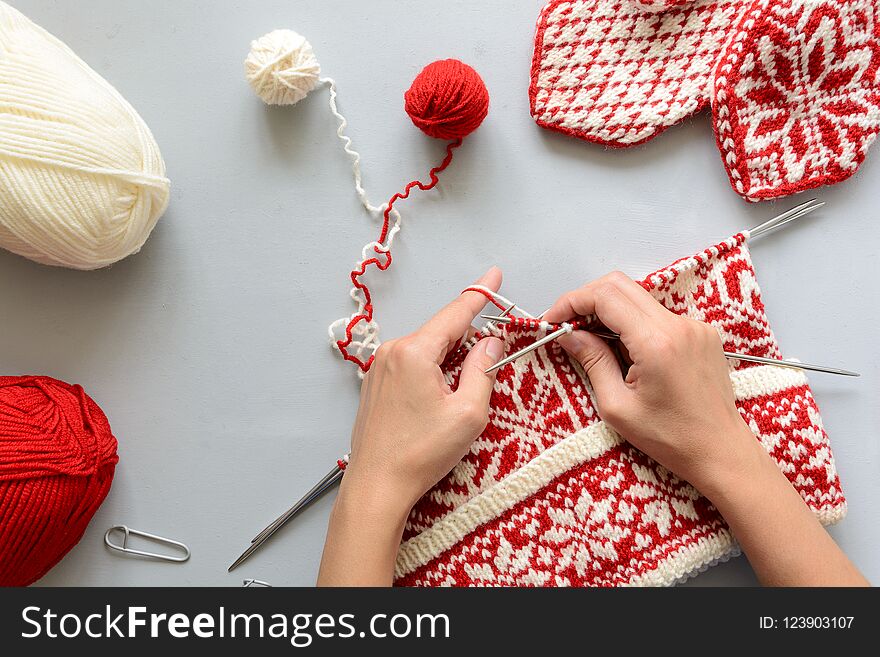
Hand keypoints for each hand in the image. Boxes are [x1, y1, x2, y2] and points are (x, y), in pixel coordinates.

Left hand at [344, 267, 504, 514]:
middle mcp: (392, 352)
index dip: (480, 294)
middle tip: (488, 363)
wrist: (377, 485)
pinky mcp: (375, 385)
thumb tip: (490, 343)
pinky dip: (430, 373)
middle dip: (467, 342)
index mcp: (415, 352)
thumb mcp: (468, 413)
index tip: (494, 275)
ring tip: (456, 399)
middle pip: (441, 333)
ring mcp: (379, 368)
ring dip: (448, 362)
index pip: (455, 312)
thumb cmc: (420, 453)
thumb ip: (482, 370)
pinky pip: (410, 365)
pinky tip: (436, 402)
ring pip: (426, 351)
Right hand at [544, 272, 866, 585]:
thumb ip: (592, 362)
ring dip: (609, 311)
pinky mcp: (701, 332)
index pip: (605, 296)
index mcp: (656, 343)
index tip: (553, 321)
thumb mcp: (617, 407)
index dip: (571, 302)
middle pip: (620, 285)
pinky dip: (633, 322)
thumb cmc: (670, 438)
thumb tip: (569, 335)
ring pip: (638, 298)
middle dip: (586, 300)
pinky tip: (624, 349)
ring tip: (591, 340)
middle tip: (566, 325)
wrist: (720, 450)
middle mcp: (678, 325)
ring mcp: (694, 326)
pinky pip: (657, 314)